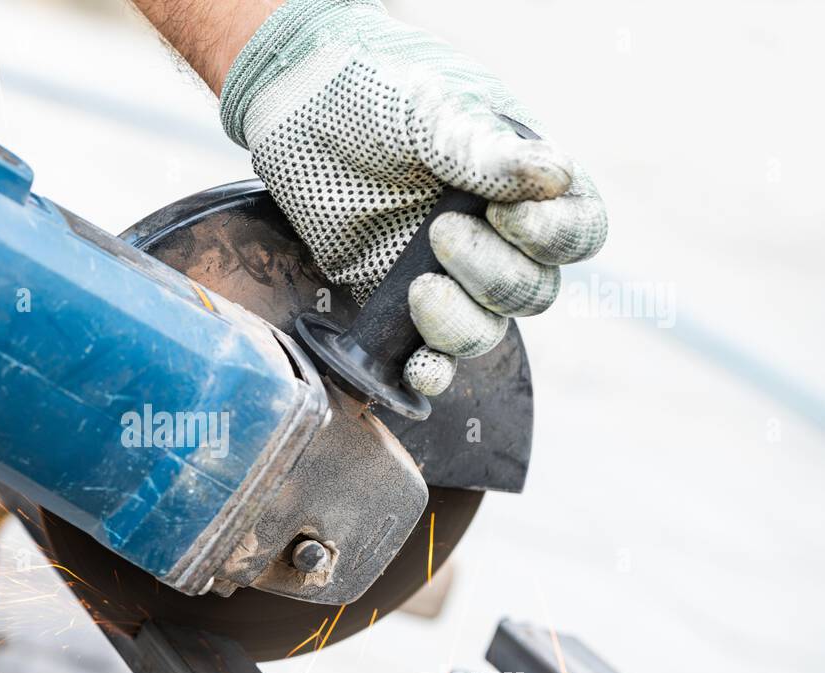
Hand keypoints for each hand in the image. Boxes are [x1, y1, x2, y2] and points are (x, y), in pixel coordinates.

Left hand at [218, 0, 607, 394]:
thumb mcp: (428, 113)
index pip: (580, 230)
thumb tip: (554, 178)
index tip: (506, 214)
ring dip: (460, 322)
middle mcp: (499, 237)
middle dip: (492, 273)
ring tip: (419, 287)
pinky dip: (431, 370)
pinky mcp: (400, 306)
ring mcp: (451, 276)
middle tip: (438, 232)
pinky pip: (433, 357)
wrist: (298, 113)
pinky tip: (419, 369)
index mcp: (528, 184)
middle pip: (534, 290)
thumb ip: (482, 149)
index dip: (554, 237)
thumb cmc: (375, 96)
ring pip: (487, 329)